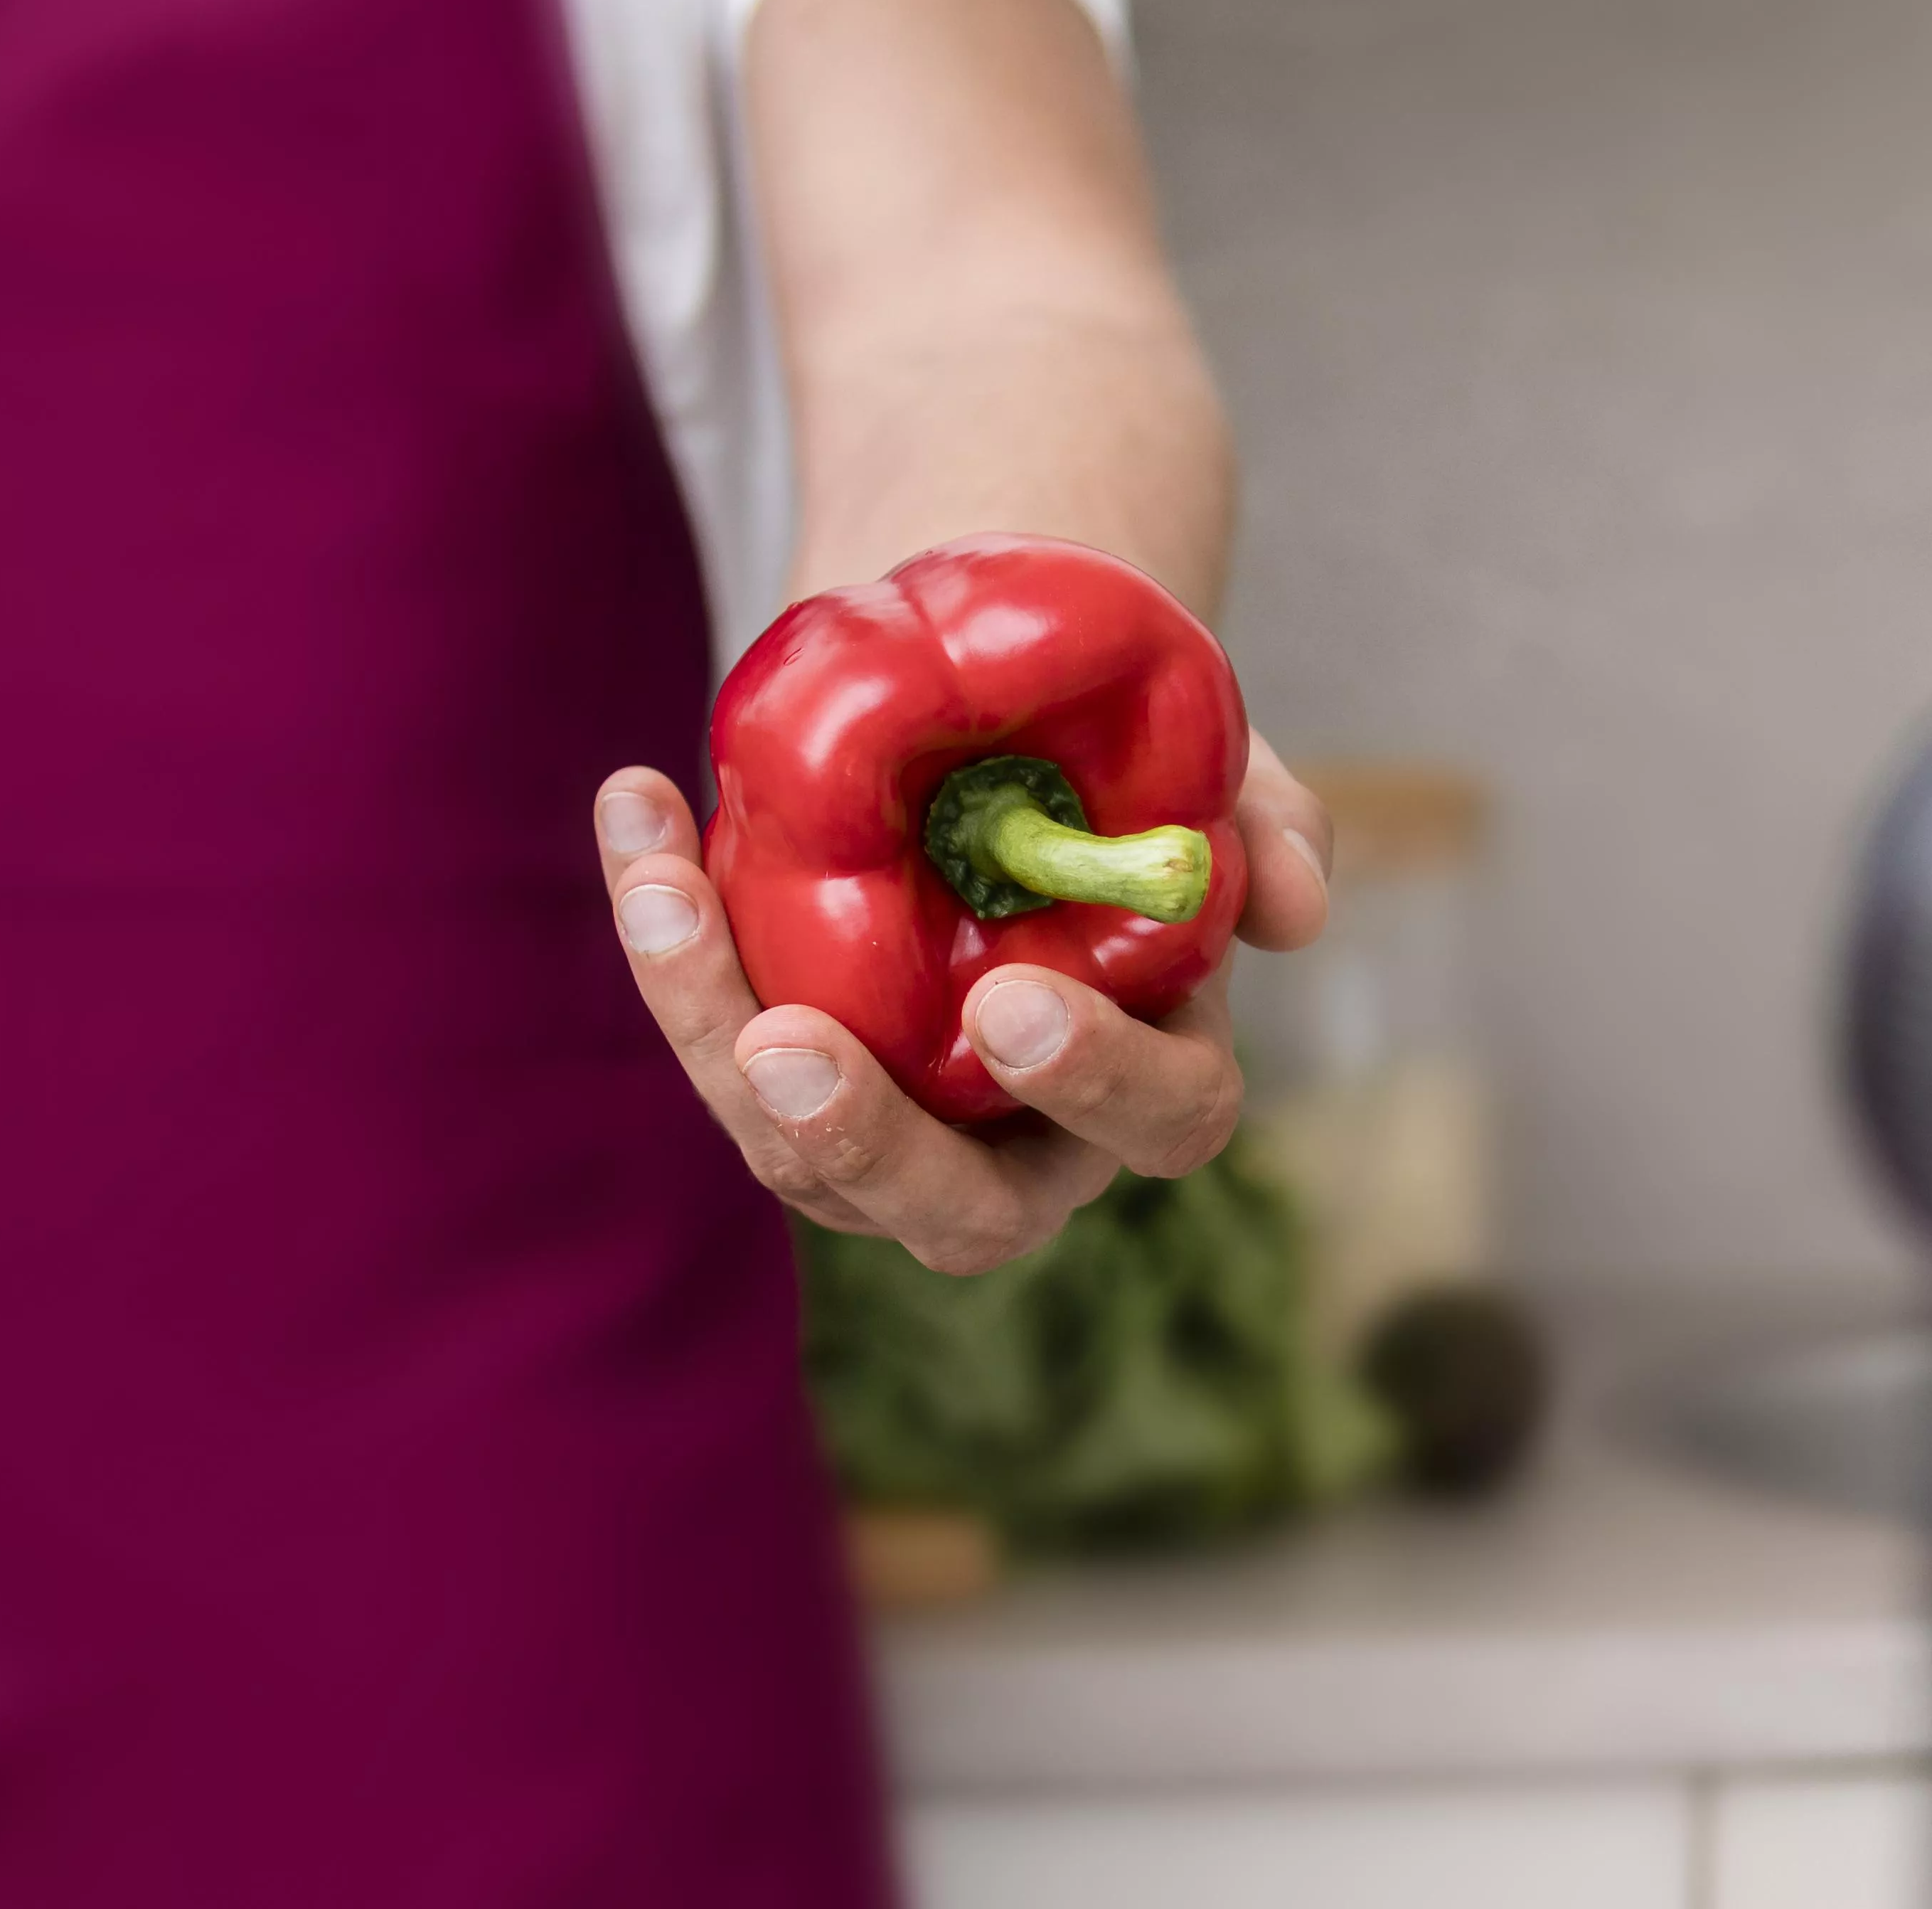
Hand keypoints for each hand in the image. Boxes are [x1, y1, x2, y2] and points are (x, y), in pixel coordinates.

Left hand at [597, 732, 1333, 1273]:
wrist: (1000, 722)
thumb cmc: (1126, 768)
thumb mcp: (1210, 773)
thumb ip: (1267, 826)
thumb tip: (1295, 909)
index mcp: (1153, 1080)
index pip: (1159, 1125)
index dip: (1095, 1083)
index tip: (1010, 1001)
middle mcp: (1024, 1140)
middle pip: (958, 1210)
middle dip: (865, 1142)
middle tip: (786, 1050)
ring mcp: (894, 1125)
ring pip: (797, 1149)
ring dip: (710, 1027)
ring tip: (660, 892)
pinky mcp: (784, 1075)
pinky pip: (715, 1041)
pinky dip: (666, 936)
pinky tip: (636, 808)